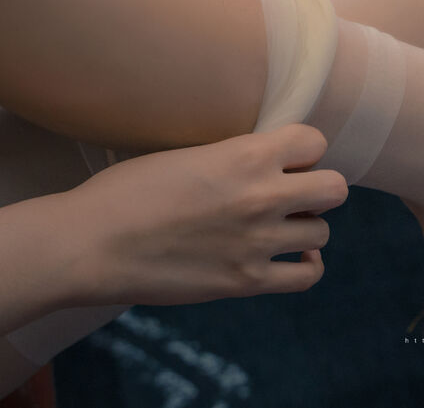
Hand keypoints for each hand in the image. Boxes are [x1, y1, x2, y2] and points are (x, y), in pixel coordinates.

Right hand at [59, 124, 345, 305]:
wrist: (89, 244)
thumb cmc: (125, 192)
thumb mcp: (189, 154)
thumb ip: (236, 157)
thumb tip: (264, 162)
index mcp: (246, 155)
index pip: (315, 141)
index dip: (303, 150)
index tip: (286, 160)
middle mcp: (263, 197)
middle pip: (334, 188)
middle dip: (317, 189)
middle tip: (291, 195)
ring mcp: (258, 243)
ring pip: (322, 232)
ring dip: (305, 228)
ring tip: (279, 229)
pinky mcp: (246, 281)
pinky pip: (307, 276)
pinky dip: (306, 266)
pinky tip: (291, 258)